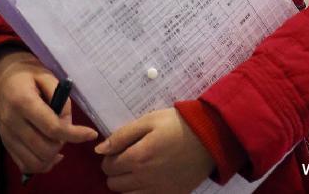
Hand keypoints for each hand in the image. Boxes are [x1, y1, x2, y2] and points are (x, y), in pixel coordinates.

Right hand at [0, 48, 97, 175]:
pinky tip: (50, 153)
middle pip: (45, 148)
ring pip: (35, 162)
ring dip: (53, 156)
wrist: (0, 77)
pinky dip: (41, 164)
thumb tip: (68, 123)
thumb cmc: (26, 73)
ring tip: (59, 140)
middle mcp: (13, 123)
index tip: (91, 134)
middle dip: (63, 143)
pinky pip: (25, 165)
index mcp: (23, 102)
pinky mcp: (5, 144)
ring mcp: (7, 137)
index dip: (74, 134)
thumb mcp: (46, 75)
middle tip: (67, 129)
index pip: (52, 128)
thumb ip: (60, 98)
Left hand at [95, 107, 214, 192]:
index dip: (109, 156)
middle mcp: (144, 179)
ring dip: (125, 183)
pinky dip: (139, 192)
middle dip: (115, 170)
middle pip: (113, 184)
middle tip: (126, 157)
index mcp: (138, 157)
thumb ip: (122, 135)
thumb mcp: (149, 120)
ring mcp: (156, 191)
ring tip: (136, 167)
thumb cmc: (176, 124)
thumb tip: (100, 149)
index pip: (108, 165)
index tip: (118, 148)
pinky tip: (146, 179)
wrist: (208, 138)